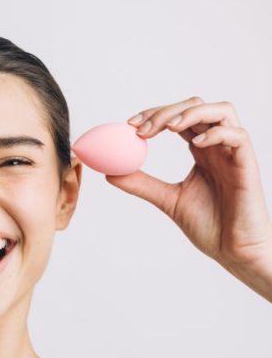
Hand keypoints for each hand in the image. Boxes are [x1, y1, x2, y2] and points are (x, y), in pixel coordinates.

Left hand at [105, 96, 271, 272]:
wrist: (234, 250)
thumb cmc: (210, 225)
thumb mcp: (168, 200)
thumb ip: (142, 184)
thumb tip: (110, 173)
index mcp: (201, 151)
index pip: (178, 118)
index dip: (154, 115)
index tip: (130, 125)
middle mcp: (218, 146)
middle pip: (196, 107)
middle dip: (166, 112)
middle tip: (141, 130)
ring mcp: (234, 153)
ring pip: (221, 110)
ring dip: (191, 113)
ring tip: (168, 128)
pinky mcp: (248, 164)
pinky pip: (238, 135)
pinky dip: (216, 133)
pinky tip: (195, 144)